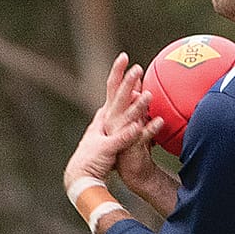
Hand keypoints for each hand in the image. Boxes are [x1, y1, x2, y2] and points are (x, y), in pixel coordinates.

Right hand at [63, 53, 154, 189]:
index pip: (111, 88)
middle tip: (137, 67)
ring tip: (148, 95)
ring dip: (136, 105)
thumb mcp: (114, 132)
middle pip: (117, 96)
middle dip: (126, 80)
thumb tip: (137, 101)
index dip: (117, 72)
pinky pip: (129, 139)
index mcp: (106, 115)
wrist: (84, 176)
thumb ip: (125, 118)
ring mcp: (108, 134)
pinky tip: (150, 125)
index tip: (124, 57)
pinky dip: (138, 132)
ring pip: (125, 116)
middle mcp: (106, 121)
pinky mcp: (111, 149)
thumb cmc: (100, 155)